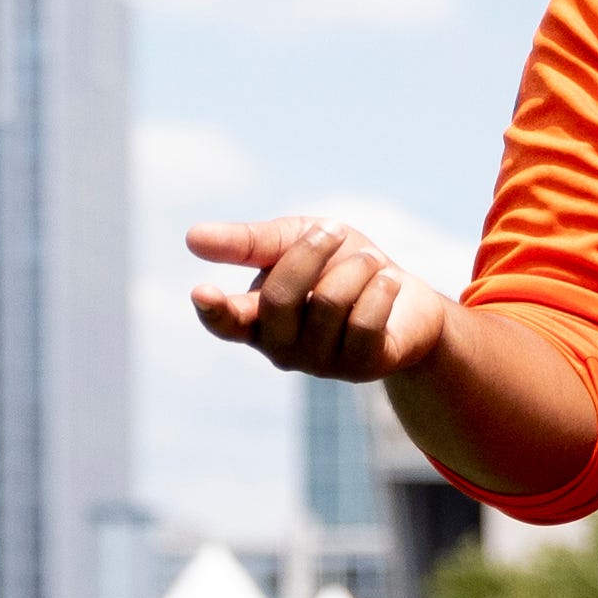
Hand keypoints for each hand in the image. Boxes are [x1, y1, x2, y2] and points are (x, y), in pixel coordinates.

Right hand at [184, 216, 443, 382]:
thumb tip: (192, 238)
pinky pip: (365, 320)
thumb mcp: (293, 240)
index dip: (214, 309)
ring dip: (356, 267)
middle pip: (280, 299)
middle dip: (310, 254)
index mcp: (256, 318)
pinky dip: (380, 287)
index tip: (202, 291)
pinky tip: (389, 281)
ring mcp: (319, 363)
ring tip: (371, 260)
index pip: (225, 322)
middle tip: (334, 230)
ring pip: (329, 303)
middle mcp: (280, 348)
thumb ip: (249, 241)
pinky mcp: (360, 368)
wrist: (406, 295)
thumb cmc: (337, 265)